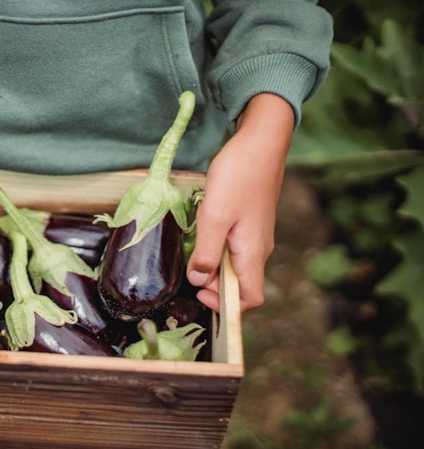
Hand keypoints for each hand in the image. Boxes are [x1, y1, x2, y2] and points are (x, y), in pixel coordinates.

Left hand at [186, 93, 294, 311]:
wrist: (260, 142)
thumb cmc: (239, 176)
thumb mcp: (214, 217)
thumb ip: (206, 252)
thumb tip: (199, 280)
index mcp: (252, 253)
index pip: (250, 299)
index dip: (225, 305)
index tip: (200, 293)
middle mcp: (258, 249)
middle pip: (239, 284)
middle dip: (214, 284)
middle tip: (189, 268)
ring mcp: (255, 235)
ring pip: (234, 264)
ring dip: (213, 264)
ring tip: (193, 247)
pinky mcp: (249, 222)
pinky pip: (233, 246)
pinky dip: (216, 247)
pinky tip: (203, 230)